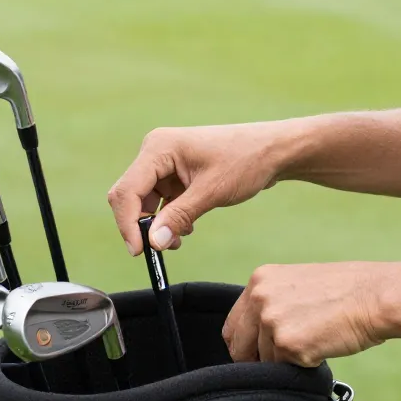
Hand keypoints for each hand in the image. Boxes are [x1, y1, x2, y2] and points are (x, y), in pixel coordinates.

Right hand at [107, 122, 292, 254]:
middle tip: (160, 250)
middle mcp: (156, 152)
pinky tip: (186, 228)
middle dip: (142, 226)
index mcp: (159, 148)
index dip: (128, 224)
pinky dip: (168, 218)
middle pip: (131, 197)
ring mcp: (164, 163)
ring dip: (157, 226)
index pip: (127, 190)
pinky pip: (160, 201)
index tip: (140, 252)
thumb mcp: (211, 192)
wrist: (272, 151)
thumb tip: (153, 243)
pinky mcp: (174, 173)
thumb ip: (179, 217)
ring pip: (145, 202)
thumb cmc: (246, 161)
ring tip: (178, 241)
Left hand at [222, 262, 389, 366]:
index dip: (244, 346)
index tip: (256, 356)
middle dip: (257, 361)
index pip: (233, 326)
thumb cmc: (348, 290)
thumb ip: (273, 303)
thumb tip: (259, 334)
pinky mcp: (288, 344)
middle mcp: (259, 298)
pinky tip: (323, 347)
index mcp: (260, 280)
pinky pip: (285, 369)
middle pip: (239, 347)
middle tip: (281, 362)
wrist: (376, 296)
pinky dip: (303, 366)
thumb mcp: (297, 284)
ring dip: (286, 361)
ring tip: (316, 342)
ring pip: (265, 361)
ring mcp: (272, 321)